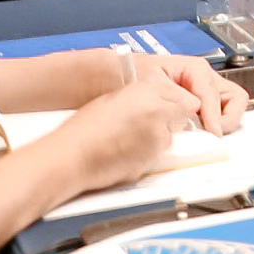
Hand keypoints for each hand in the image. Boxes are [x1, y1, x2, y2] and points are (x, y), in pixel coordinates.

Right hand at [46, 75, 196, 189]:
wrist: (71, 156)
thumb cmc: (84, 128)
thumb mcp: (115, 98)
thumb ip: (143, 97)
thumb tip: (159, 101)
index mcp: (147, 92)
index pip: (181, 96)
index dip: (172, 104)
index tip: (166, 108)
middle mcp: (157, 112)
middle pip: (180, 117)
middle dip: (168, 120)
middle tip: (146, 125)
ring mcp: (156, 139)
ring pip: (168, 138)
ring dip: (156, 139)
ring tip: (127, 140)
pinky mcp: (151, 161)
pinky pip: (156, 156)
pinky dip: (145, 155)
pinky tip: (123, 153)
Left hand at [133, 52, 247, 133]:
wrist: (115, 75)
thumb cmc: (131, 72)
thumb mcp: (151, 81)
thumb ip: (174, 94)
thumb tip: (195, 108)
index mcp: (195, 69)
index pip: (213, 94)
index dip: (215, 115)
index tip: (213, 133)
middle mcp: (204, 80)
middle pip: (235, 97)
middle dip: (230, 116)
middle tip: (215, 133)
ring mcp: (202, 93)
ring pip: (230, 106)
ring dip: (224, 121)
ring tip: (208, 135)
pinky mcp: (196, 106)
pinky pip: (215, 115)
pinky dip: (214, 126)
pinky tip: (199, 135)